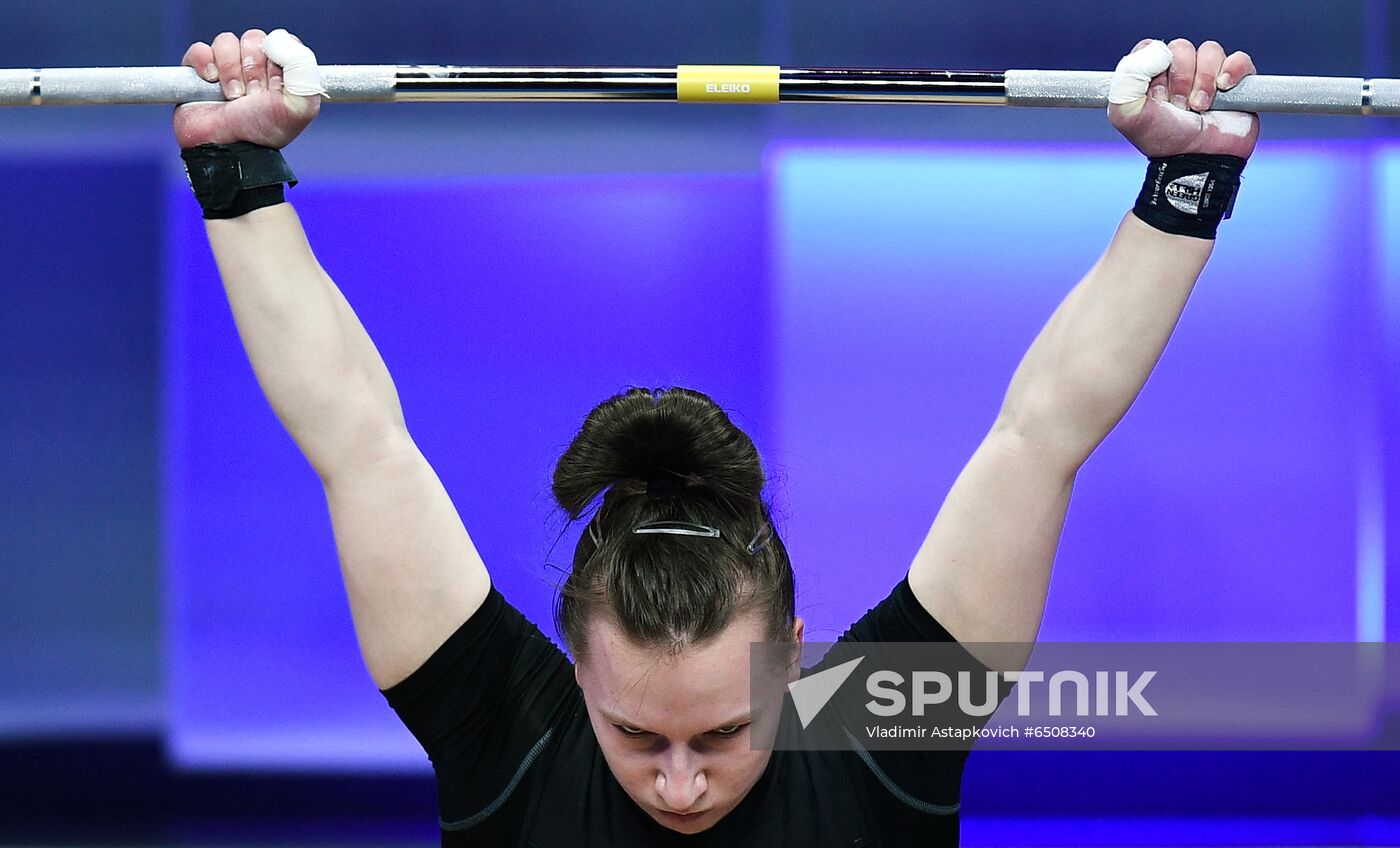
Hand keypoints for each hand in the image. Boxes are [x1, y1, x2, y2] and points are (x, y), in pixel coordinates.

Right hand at [173, 29, 320, 148]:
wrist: (232, 149)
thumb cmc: (266, 131)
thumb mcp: (302, 104)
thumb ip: (303, 67)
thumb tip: (277, 39)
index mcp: (281, 72)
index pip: (280, 41)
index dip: (277, 60)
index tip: (277, 86)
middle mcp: (255, 67)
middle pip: (253, 38)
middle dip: (254, 68)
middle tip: (254, 95)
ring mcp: (226, 69)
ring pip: (226, 41)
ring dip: (231, 69)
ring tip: (234, 96)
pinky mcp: (198, 72)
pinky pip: (199, 49)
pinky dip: (205, 62)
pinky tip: (211, 81)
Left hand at [1108, 38, 1259, 160]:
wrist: (1196, 161)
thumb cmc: (1162, 139)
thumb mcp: (1126, 112)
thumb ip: (1127, 76)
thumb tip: (1159, 49)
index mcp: (1151, 77)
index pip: (1152, 47)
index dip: (1154, 67)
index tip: (1155, 95)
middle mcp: (1178, 73)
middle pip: (1181, 47)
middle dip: (1180, 78)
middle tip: (1178, 106)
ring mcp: (1208, 76)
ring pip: (1210, 51)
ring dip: (1204, 80)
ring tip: (1199, 107)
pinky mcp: (1236, 82)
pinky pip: (1239, 58)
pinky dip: (1233, 69)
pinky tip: (1224, 87)